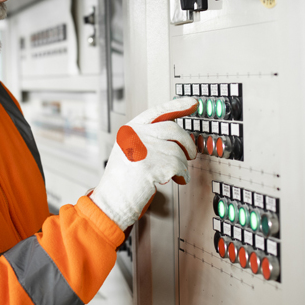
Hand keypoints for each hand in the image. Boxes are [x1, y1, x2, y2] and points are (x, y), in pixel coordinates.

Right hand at [90, 97, 197, 229]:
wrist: (112, 201)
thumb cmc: (122, 180)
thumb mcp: (130, 149)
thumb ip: (149, 138)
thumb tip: (177, 134)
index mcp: (131, 129)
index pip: (158, 111)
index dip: (178, 106)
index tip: (192, 103)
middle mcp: (137, 135)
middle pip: (174, 129)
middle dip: (188, 143)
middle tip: (191, 154)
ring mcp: (145, 149)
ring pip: (179, 151)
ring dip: (182, 165)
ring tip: (173, 175)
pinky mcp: (154, 165)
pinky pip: (180, 166)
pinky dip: (182, 175)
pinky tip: (174, 180)